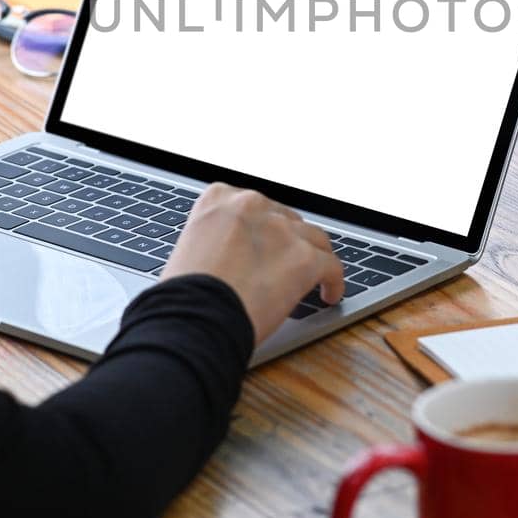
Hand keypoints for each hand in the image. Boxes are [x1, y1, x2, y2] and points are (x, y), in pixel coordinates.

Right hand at [162, 183, 345, 344]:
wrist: (193, 318)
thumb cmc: (183, 297)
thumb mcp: (189, 249)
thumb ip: (215, 240)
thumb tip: (233, 256)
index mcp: (218, 199)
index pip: (253, 205)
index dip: (263, 228)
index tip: (266, 243)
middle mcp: (251, 205)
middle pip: (285, 219)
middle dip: (288, 241)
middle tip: (287, 264)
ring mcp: (281, 230)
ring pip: (314, 238)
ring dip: (315, 257)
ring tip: (316, 277)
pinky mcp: (304, 258)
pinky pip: (332, 265)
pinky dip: (334, 281)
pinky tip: (330, 294)